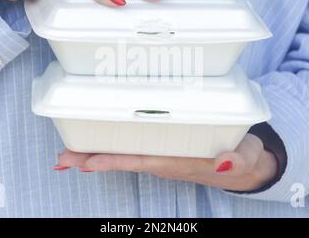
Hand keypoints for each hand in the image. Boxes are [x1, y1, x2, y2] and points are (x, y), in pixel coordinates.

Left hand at [55, 134, 278, 191]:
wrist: (242, 165)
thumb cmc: (242, 158)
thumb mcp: (247, 158)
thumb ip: (239, 159)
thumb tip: (226, 161)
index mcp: (179, 163)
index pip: (142, 160)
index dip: (115, 160)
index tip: (88, 161)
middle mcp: (164, 162)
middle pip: (123, 160)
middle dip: (92, 159)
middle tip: (62, 158)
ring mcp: (161, 156)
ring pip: (124, 154)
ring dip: (95, 154)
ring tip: (67, 154)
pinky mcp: (162, 149)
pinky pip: (132, 148)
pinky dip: (111, 147)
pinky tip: (96, 144)